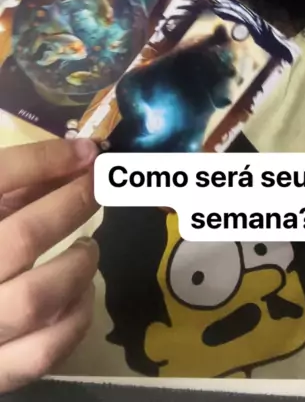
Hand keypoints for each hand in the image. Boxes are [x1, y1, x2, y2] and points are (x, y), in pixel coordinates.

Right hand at [0, 138, 98, 393]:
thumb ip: (12, 186)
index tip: (84, 151)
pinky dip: (76, 319)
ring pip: (37, 298)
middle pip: (23, 238)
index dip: (43, 160)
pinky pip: (44, 351)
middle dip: (71, 205)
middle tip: (94, 189)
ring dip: (77, 265)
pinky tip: (80, 294)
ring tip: (86, 247)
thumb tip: (73, 160)